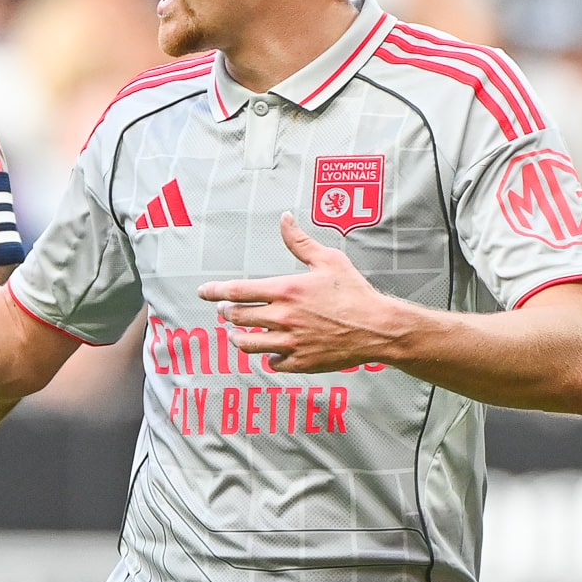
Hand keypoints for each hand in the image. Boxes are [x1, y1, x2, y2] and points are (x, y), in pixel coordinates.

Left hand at [197, 213, 407, 372]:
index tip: (204, 292)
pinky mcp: (300, 362)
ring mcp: (290, 342)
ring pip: (247, 344)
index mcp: (285, 290)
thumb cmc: (354, 292)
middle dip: (226, 313)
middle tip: (225, 311)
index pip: (236, 291)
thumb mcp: (328, 260)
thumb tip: (285, 219)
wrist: (377, 328)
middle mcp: (282, 317)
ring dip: (238, 338)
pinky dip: (268, 357)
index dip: (215, 291)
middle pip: (237, 317)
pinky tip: (271, 351)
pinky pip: (272, 362)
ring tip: (237, 334)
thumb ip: (299, 242)